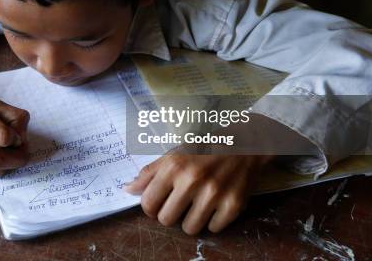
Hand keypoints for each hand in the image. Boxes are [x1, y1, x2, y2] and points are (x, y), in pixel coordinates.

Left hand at [124, 153, 272, 233]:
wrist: (244, 144)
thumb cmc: (203, 149)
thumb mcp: (173, 154)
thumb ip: (149, 173)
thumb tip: (127, 190)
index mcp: (173, 166)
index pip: (148, 203)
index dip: (150, 208)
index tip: (157, 204)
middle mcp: (192, 180)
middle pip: (167, 220)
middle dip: (170, 215)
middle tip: (178, 204)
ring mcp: (214, 194)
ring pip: (190, 228)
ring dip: (191, 220)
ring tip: (196, 205)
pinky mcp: (233, 204)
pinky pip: (214, 228)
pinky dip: (213, 221)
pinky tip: (214, 205)